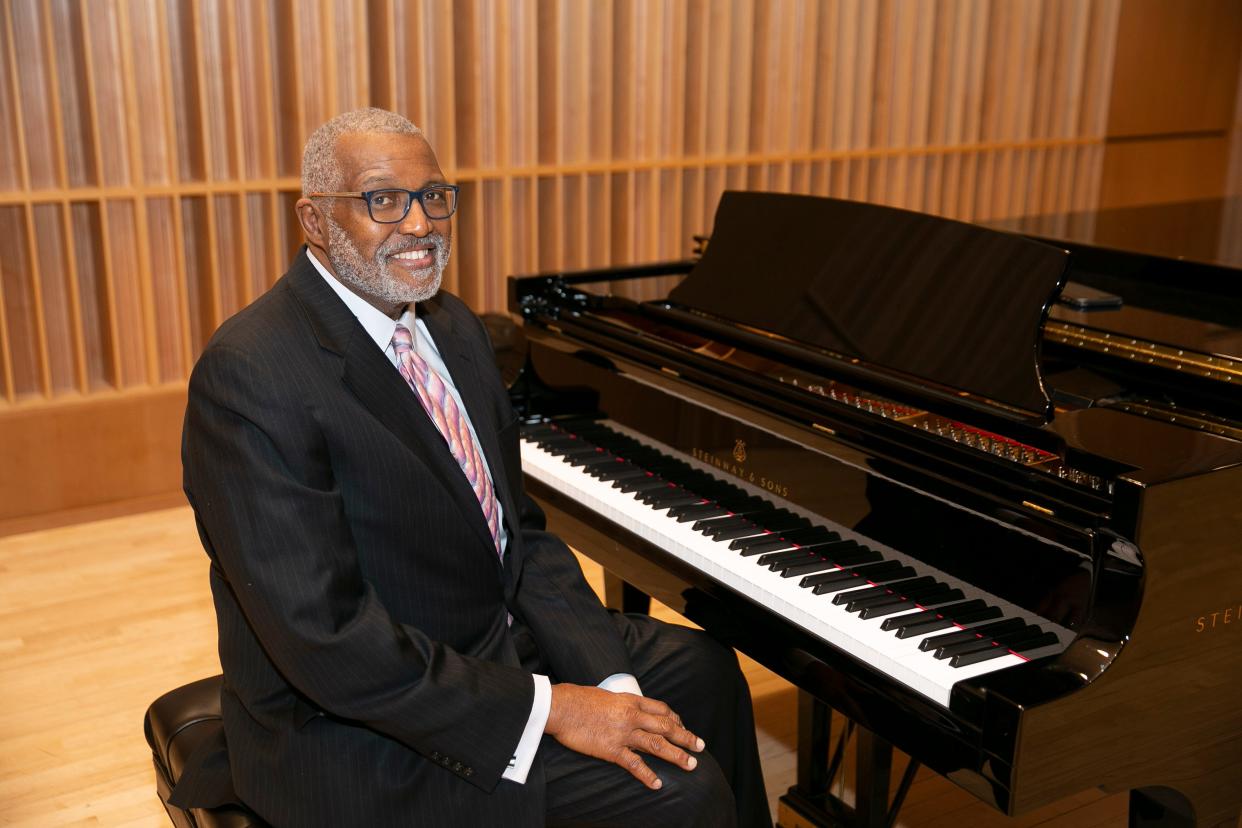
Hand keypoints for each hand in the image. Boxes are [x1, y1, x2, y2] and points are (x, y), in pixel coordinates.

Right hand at [545, 683, 704, 789]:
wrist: (561, 707)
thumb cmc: (580, 699)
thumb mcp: (607, 695)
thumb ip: (622, 704)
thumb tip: (631, 710)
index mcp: (631, 700)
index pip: (662, 709)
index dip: (675, 719)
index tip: (682, 727)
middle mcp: (632, 716)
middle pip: (666, 726)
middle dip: (686, 737)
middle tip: (700, 746)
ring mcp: (623, 733)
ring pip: (657, 744)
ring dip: (677, 755)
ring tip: (691, 765)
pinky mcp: (611, 749)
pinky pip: (634, 764)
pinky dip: (647, 775)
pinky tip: (657, 784)